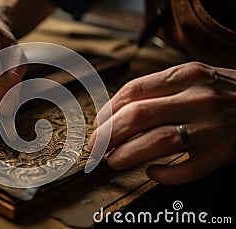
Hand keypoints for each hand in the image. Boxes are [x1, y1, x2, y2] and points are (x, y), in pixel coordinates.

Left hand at [89, 62, 235, 184]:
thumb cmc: (223, 91)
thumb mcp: (193, 77)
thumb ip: (158, 90)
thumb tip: (115, 113)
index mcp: (185, 75)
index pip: (132, 92)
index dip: (107, 112)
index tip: (96, 126)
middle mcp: (197, 98)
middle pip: (137, 116)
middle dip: (107, 135)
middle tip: (95, 147)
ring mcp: (212, 127)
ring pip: (157, 142)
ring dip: (126, 154)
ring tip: (112, 160)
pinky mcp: (223, 153)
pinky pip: (186, 170)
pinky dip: (164, 175)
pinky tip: (152, 173)